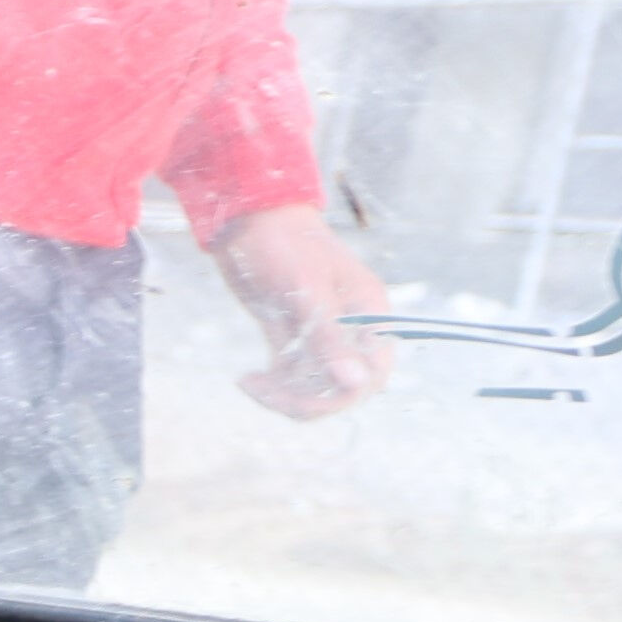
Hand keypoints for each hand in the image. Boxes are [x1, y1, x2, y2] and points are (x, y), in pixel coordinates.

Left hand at [216, 204, 393, 416]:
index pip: (375, 373)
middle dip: (309, 400)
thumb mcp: (304, 292)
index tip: (305, 397)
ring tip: (249, 382)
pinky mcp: (293, 338)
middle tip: (264, 392)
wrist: (246, 221)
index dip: (346, 394)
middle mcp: (351, 327)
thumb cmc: (282, 245)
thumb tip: (356, 385)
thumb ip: (330, 339)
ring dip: (285, 396)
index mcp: (369, 312)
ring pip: (315, 387)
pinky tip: (246, 379)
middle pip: (345, 388)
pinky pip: (291, 378)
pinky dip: (272, 386)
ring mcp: (322, 334)